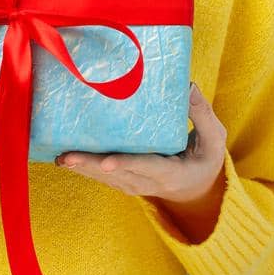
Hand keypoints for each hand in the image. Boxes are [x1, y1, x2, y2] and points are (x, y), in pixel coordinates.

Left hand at [53, 82, 226, 209]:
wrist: (197, 189)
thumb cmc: (206, 158)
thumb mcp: (214, 138)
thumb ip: (202, 113)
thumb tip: (188, 85)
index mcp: (172, 173)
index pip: (147, 167)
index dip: (127, 164)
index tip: (108, 162)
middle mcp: (148, 183)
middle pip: (116, 174)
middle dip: (90, 166)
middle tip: (66, 157)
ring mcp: (134, 185)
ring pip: (105, 178)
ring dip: (81, 168)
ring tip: (59, 157)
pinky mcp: (125, 182)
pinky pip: (102, 176)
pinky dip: (84, 168)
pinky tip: (64, 158)